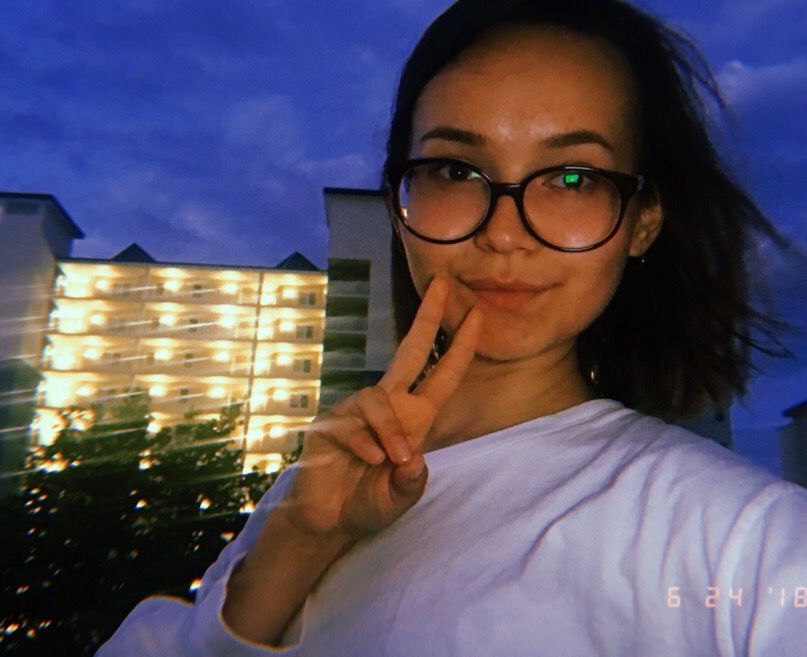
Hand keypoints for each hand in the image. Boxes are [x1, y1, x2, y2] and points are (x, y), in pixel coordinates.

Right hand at [279, 277, 481, 539]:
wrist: (328, 521)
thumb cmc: (369, 502)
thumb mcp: (402, 497)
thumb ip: (412, 482)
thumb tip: (413, 457)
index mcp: (414, 417)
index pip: (442, 375)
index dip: (460, 347)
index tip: (478, 315)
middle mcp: (388, 405)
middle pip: (409, 351)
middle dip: (427, 317)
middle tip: (443, 284)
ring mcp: (355, 410)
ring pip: (378, 400)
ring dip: (390, 430)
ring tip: (393, 459)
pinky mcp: (329, 424)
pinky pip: (351, 424)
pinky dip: (363, 446)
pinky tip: (368, 462)